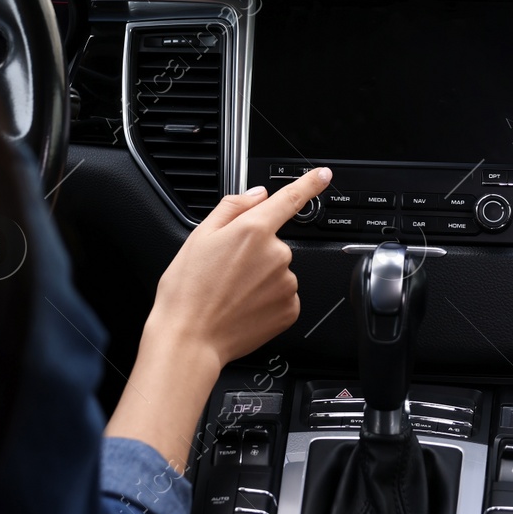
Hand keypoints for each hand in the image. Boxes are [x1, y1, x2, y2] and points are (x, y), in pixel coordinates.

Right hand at [145, 167, 331, 368]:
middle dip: (255, 251)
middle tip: (226, 270)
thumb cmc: (188, 290)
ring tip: (231, 292)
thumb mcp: (200, 236)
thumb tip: (259, 195)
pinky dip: (267, 299)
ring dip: (261, 277)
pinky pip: (283, 294)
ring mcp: (286, 283)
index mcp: (253, 230)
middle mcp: (277, 254)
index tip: (324, 175)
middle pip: (274, 242)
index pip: (291, 198)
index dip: (310, 183)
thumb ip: (233, 207)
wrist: (190, 338)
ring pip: (278, 270)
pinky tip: (243, 306)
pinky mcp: (289, 309)